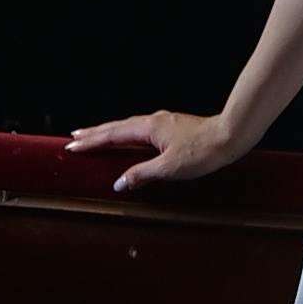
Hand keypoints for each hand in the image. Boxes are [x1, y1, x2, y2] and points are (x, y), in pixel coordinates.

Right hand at [64, 108, 242, 193]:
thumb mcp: (169, 168)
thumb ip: (141, 174)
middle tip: (75, 136)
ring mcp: (163, 122)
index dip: (91, 141)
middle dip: (95, 133)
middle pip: (117, 127)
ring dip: (110, 131)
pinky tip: (131, 138)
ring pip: (129, 126)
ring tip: (96, 136)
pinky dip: (127, 133)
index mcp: (148, 128)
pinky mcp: (172, 126)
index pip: (112, 135)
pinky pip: (141, 129)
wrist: (230, 136)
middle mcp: (153, 121)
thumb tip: (118, 182)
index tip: (72, 145)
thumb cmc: (203, 151)